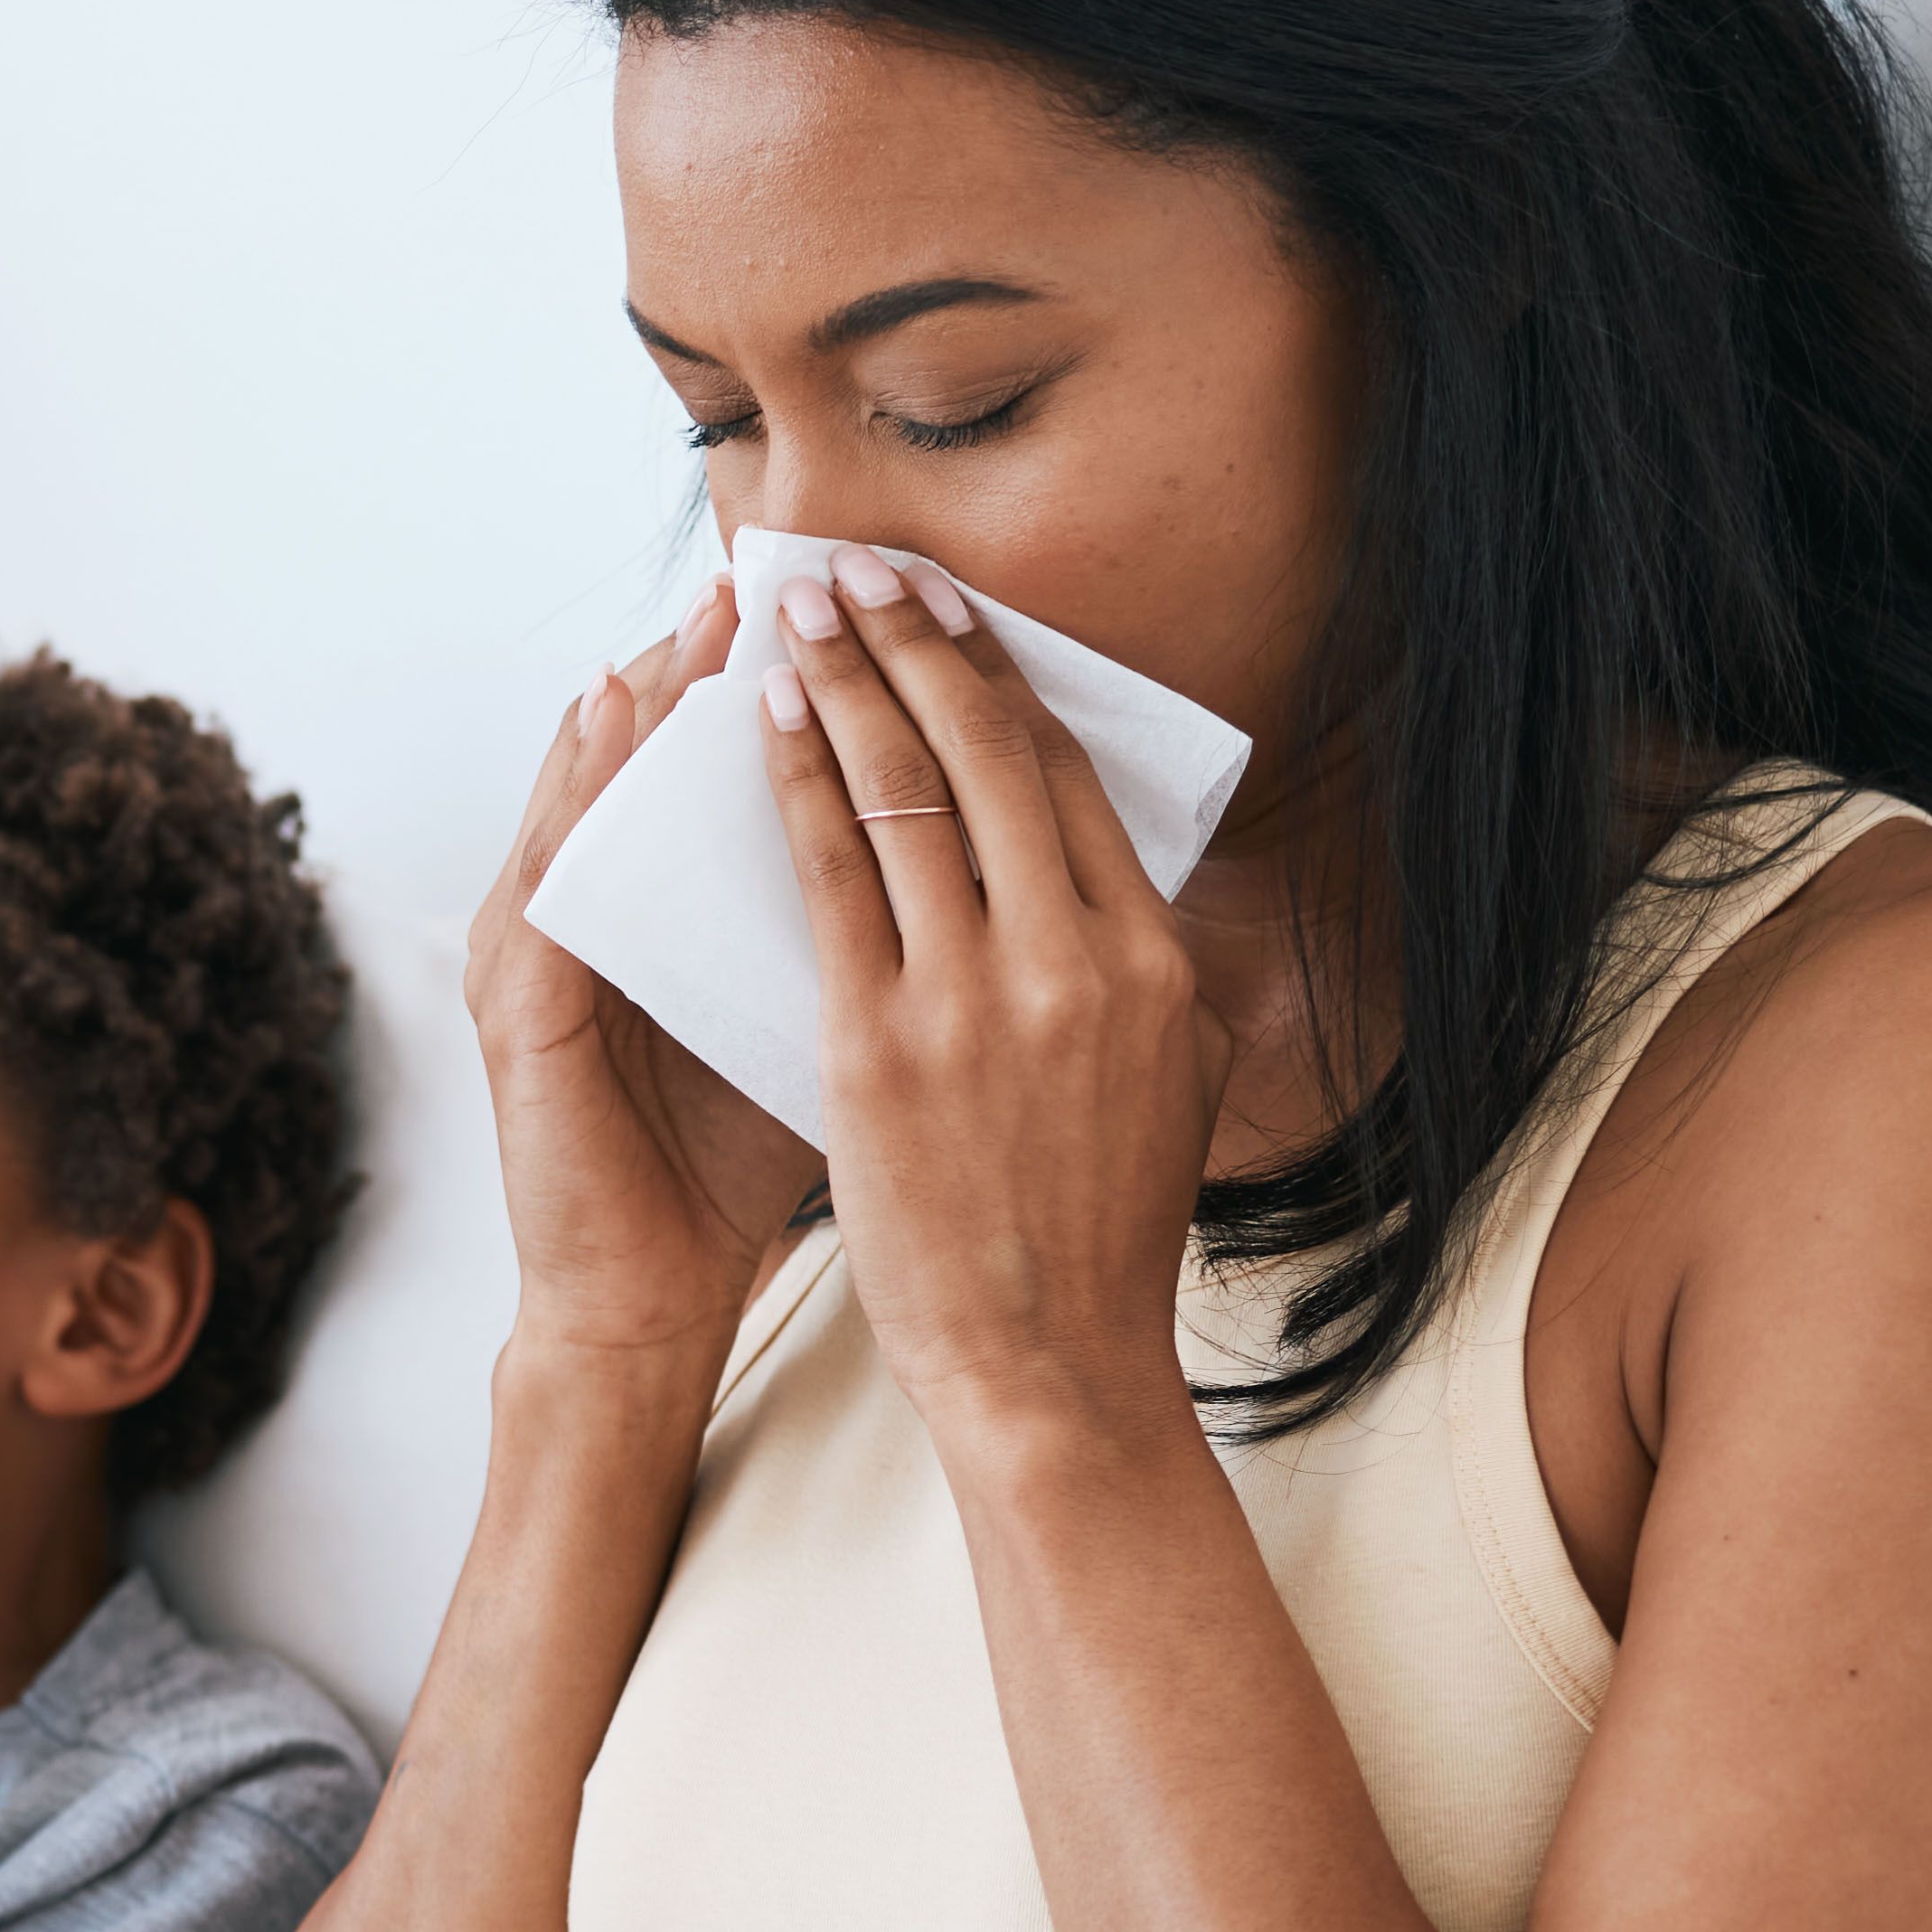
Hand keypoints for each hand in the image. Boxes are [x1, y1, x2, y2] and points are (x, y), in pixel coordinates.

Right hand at [468, 583, 826, 1377]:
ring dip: (644, 688)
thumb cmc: (743, 1167)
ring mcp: (547, 946)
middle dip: (718, 649)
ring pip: (589, 782)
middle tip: (787, 566)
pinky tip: (606, 716)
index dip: (794, 681)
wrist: (652, 1297)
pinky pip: (549, 865)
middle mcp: (605, 906)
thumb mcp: (833, 1026)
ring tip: (704, 610)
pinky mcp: (518, 1000)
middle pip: (652, 745)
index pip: (729, 763)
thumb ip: (887, 939)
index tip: (866, 603)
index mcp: (680, 909)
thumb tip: (1018, 862)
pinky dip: (576, 784)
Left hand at [747, 545, 1227, 1444]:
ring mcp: (974, 997)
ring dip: (842, 684)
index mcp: (1149, 961)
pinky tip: (758, 724)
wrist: (1044, 1359)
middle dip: (915, 646)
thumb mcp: (1173, 1084)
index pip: (1064, 781)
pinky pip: (827, 875)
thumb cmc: (1095, 1231)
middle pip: (985, 756)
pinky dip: (791, 782)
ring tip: (797, 612)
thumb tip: (1141, 897)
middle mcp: (1072, 960)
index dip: (1001, 681)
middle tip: (861, 573)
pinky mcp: (879, 1043)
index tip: (950, 617)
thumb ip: (1158, 981)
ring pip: (900, 792)